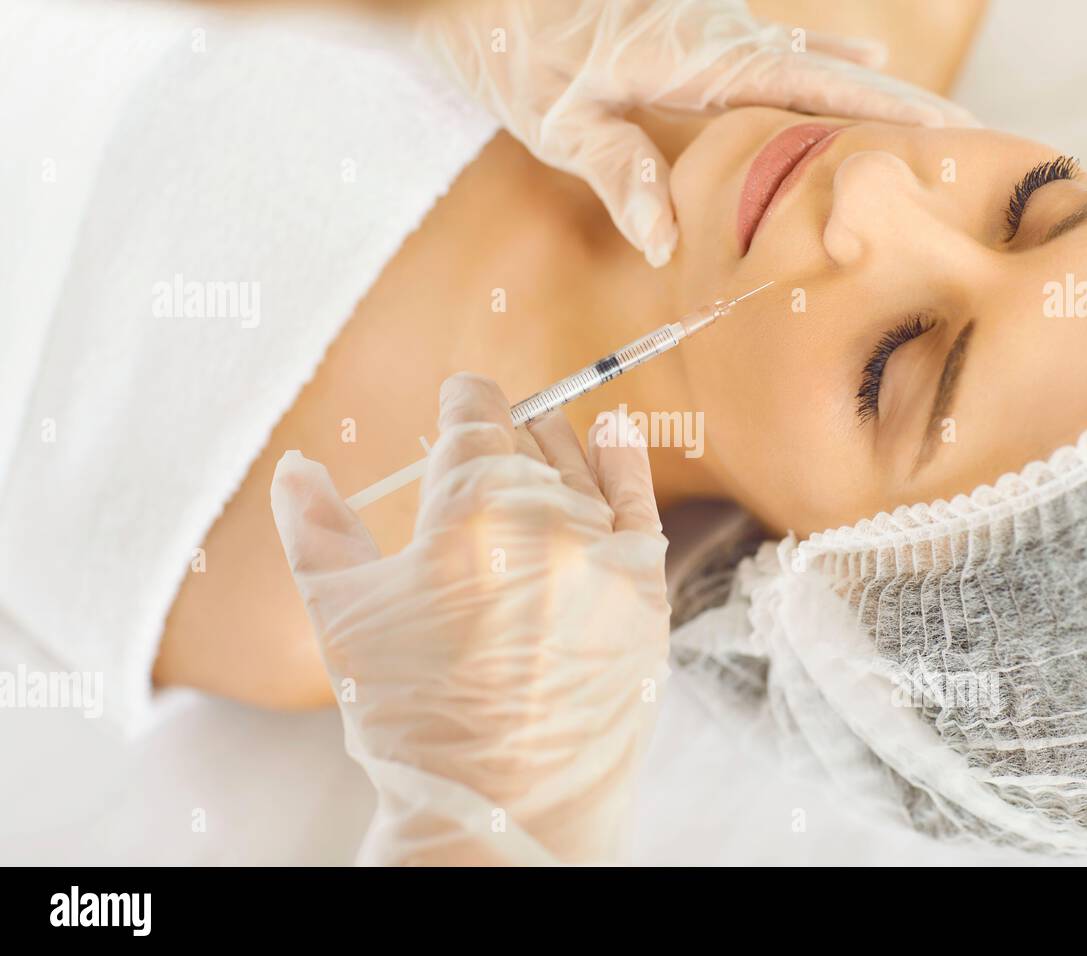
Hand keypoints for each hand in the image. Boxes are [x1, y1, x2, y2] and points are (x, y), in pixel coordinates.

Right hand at [270, 373, 670, 863]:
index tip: (458, 398)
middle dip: (501, 439)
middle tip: (484, 446)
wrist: (503, 815)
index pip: (474, 418)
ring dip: (555, 452)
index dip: (463, 400)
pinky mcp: (647, 596)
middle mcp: (550, 521)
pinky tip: (614, 432)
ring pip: (580, 473)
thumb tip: (297, 469)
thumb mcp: (344, 618)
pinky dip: (626, 466)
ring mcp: (607, 558)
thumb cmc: (413, 720)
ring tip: (539, 440)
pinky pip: (640, 508)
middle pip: (527, 445)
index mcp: (471, 512)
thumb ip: (315, 529)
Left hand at [418, 0, 975, 266]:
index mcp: (698, 55)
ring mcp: (717, 25)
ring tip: (937, 122)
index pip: (812, 84)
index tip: (949, 126)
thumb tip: (667, 244)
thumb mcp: (560, 120)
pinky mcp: (703, 30)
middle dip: (904, 102)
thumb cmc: (519, 50)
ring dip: (873, 89)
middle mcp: (722, 33)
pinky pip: (782, 48)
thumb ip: (618, 173)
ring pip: (814, 57)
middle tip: (973, 136)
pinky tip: (860, 59)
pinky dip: (827, 62)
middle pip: (833, 69)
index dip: (881, 107)